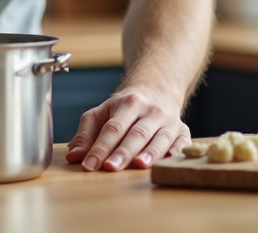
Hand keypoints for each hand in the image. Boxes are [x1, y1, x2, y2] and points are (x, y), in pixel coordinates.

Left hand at [65, 88, 189, 170]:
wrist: (157, 91)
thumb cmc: (125, 108)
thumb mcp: (102, 113)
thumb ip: (86, 134)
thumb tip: (74, 155)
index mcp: (128, 104)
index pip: (113, 128)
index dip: (100, 147)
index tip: (89, 165)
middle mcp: (151, 110)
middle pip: (136, 133)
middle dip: (123, 151)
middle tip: (111, 167)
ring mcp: (169, 121)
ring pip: (160, 138)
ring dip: (150, 153)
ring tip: (139, 165)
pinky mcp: (183, 131)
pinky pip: (181, 144)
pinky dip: (176, 152)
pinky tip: (167, 161)